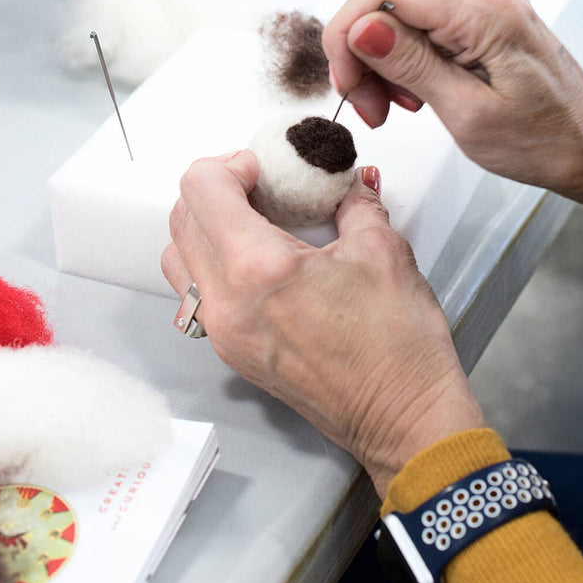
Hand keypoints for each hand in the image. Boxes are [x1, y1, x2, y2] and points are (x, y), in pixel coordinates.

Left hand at [162, 152, 483, 495]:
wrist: (404, 418)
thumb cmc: (399, 350)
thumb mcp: (384, 250)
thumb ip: (355, 202)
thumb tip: (347, 182)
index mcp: (258, 269)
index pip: (200, 188)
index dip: (229, 163)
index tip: (261, 166)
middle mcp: (227, 304)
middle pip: (181, 219)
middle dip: (215, 190)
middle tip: (259, 185)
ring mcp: (225, 334)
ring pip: (178, 260)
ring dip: (205, 228)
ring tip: (254, 222)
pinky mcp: (234, 354)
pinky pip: (199, 296)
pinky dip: (214, 266)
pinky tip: (260, 262)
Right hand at [323, 0, 582, 215]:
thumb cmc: (544, 140)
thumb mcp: (468, 114)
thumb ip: (412, 65)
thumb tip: (361, 27)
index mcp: (483, 7)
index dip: (348, 40)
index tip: (350, 89)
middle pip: (381, 0)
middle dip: (362, 55)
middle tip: (374, 111)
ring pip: (393, 12)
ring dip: (381, 62)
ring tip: (398, 109)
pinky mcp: (476, 7)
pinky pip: (416, 20)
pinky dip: (403, 57)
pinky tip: (417, 93)